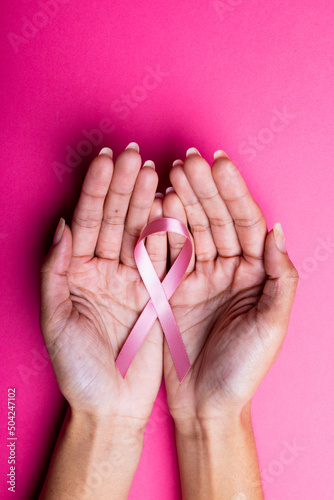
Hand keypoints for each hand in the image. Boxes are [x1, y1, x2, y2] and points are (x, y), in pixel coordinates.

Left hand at [40, 145, 165, 430]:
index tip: (107, 160)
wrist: (113, 407)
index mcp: (77, 274)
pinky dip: (166, 231)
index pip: (86, 222)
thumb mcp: (57, 321)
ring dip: (145, 201)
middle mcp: (104, 271)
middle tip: (134, 155)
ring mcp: (131, 280)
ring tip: (154, 170)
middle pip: (113, 219)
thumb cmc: (79, 371)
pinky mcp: (156, 293)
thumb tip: (61, 225)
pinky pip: (161, 256)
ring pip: (138, 231)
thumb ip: (56, 271)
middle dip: (123, 186)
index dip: (96, 190)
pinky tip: (170, 205)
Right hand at [162, 149, 298, 427]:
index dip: (233, 192)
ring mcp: (199, 277)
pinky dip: (162, 229)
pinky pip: (168, 253)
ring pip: (192, 230)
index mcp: (256, 274)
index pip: (246, 223)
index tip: (219, 164)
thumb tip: (277, 230)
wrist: (206, 404)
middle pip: (217, 220)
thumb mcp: (272, 325)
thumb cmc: (244, 370)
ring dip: (182, 201)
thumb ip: (282, 277)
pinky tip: (157, 205)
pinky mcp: (173, 289)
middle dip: (203, 188)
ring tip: (170, 172)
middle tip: (187, 159)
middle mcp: (228, 270)